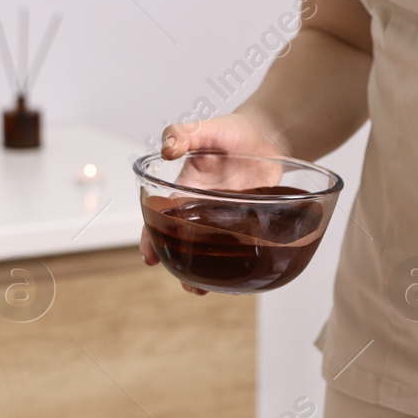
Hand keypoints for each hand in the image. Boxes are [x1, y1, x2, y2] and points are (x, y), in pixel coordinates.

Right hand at [139, 110, 287, 295]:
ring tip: (204, 289)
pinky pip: (241, 246)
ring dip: (206, 271)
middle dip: (180, 265)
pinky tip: (238, 279)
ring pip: (212, 251)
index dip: (151, 238)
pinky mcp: (249, 222)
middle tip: (185, 284)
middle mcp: (203, 209)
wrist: (268, 136)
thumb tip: (166, 149)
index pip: (161, 218)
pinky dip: (239, 262)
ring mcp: (227, 218)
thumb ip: (182, 133)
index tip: (148, 257)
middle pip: (184, 243)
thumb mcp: (204, 128)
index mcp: (185, 191)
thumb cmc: (232, 131)